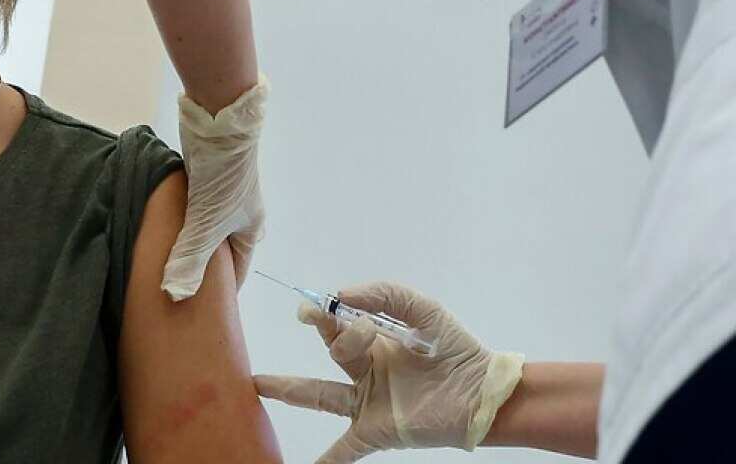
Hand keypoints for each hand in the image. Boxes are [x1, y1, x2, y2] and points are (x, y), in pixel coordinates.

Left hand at [160, 75, 268, 301]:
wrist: (220, 124)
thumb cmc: (222, 180)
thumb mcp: (205, 226)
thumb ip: (189, 260)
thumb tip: (174, 297)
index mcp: (250, 229)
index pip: (236, 270)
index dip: (219, 290)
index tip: (199, 308)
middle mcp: (241, 215)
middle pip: (220, 250)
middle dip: (202, 267)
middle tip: (177, 285)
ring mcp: (223, 196)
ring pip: (204, 229)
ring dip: (188, 242)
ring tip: (165, 259)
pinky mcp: (206, 179)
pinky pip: (192, 210)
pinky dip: (180, 220)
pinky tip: (162, 227)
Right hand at [255, 282, 524, 462]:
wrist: (485, 392)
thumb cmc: (456, 349)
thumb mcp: (423, 309)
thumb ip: (385, 295)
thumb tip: (342, 295)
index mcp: (377, 341)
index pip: (342, 322)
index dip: (333, 309)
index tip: (333, 304)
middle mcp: (367, 371)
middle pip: (332, 350)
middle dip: (317, 329)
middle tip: (305, 314)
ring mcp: (369, 401)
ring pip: (322, 395)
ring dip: (290, 390)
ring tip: (257, 385)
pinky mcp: (378, 429)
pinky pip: (345, 447)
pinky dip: (327, 460)